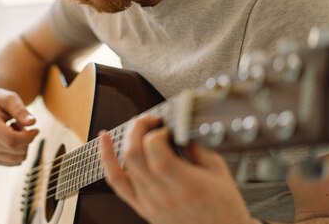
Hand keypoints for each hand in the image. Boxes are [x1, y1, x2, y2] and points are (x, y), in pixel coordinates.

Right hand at [0, 87, 38, 165]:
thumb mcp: (9, 98)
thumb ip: (21, 110)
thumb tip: (32, 122)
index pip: (12, 140)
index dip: (28, 137)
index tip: (36, 129)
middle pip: (17, 151)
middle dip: (26, 139)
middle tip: (20, 124)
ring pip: (18, 159)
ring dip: (23, 145)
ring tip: (15, 130)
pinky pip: (14, 162)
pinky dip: (17, 152)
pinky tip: (11, 138)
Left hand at [100, 116, 253, 223]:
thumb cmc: (224, 208)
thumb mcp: (219, 171)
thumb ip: (196, 147)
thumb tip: (178, 128)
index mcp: (186, 185)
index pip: (155, 149)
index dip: (157, 131)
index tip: (167, 127)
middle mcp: (163, 195)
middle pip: (134, 153)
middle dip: (139, 128)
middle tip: (151, 120)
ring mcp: (149, 203)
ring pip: (123, 165)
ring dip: (126, 139)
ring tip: (136, 126)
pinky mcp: (142, 208)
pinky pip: (117, 183)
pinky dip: (107, 159)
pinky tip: (104, 141)